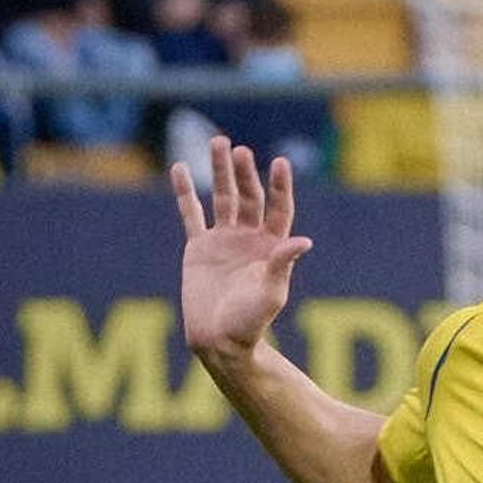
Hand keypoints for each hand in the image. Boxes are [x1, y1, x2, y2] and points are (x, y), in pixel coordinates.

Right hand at [171, 138, 313, 361]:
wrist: (219, 341)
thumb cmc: (250, 323)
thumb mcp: (271, 293)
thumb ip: (283, 264)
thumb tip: (303, 241)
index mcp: (271, 247)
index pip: (278, 208)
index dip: (280, 186)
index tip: (280, 163)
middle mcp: (248, 239)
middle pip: (249, 196)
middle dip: (245, 173)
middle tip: (239, 150)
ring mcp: (223, 241)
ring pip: (222, 197)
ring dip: (220, 171)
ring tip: (219, 142)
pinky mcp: (198, 248)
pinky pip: (191, 214)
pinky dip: (184, 193)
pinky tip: (178, 168)